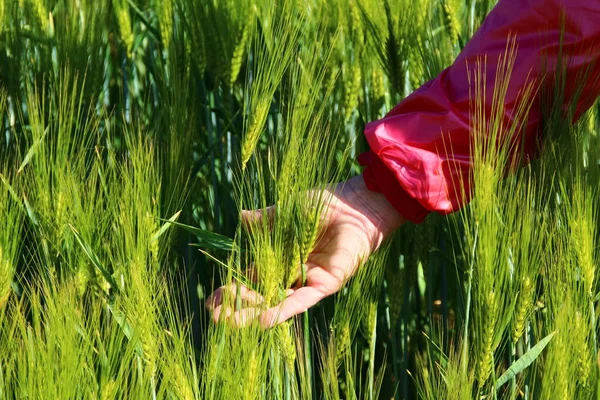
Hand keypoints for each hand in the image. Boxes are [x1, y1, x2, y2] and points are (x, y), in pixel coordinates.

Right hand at [206, 174, 405, 327]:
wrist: (355, 201)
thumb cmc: (324, 204)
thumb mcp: (287, 213)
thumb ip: (265, 220)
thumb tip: (241, 217)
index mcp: (283, 257)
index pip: (253, 279)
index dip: (234, 290)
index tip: (212, 300)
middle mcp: (294, 273)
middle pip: (263, 296)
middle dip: (240, 307)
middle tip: (217, 316)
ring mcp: (309, 280)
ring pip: (279, 302)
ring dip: (255, 313)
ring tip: (232, 323)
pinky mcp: (326, 283)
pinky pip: (301, 300)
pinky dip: (282, 310)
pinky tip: (263, 320)